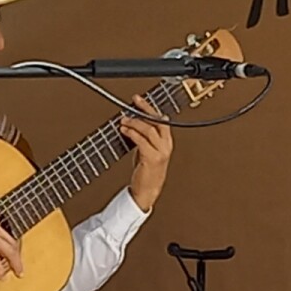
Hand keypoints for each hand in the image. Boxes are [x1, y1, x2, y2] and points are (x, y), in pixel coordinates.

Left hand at [121, 95, 172, 210]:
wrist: (147, 190)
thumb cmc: (146, 172)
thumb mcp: (147, 150)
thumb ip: (144, 137)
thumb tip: (133, 122)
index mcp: (166, 142)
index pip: (161, 119)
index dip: (149, 108)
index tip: (138, 100)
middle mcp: (166, 145)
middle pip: (157, 121)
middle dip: (144, 109)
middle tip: (134, 102)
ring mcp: (161, 152)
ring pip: (149, 129)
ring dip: (134, 122)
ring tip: (124, 121)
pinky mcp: (152, 158)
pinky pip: (142, 141)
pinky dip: (132, 133)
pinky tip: (125, 130)